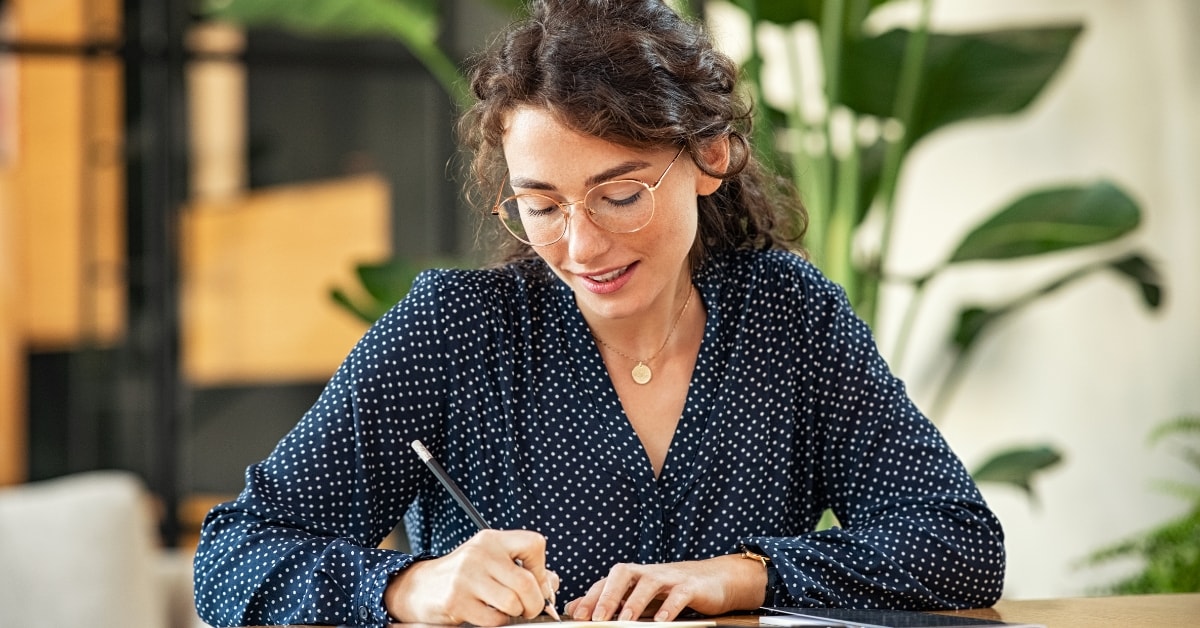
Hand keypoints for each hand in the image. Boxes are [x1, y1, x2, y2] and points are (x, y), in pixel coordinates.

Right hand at [384, 529, 558, 625]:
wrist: (420, 587)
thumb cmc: (462, 575)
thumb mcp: (491, 562)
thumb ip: (523, 569)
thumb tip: (552, 584)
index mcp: (492, 539)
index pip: (534, 544)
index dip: (542, 569)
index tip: (538, 582)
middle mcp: (480, 553)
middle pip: (527, 582)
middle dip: (534, 603)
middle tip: (529, 609)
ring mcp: (467, 576)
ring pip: (512, 602)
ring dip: (516, 614)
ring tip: (506, 611)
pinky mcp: (457, 600)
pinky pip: (493, 619)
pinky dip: (497, 622)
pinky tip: (487, 615)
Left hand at [566, 554, 766, 621]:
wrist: (714, 580)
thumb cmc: (671, 590)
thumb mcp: (638, 596)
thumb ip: (610, 601)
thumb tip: (573, 607)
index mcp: (634, 575)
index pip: (607, 580)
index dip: (590, 596)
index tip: (577, 616)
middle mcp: (649, 572)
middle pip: (623, 573)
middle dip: (608, 595)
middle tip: (596, 618)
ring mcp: (670, 577)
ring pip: (649, 582)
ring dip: (634, 602)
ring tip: (624, 621)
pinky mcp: (691, 586)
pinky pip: (679, 594)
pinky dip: (669, 607)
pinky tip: (661, 622)